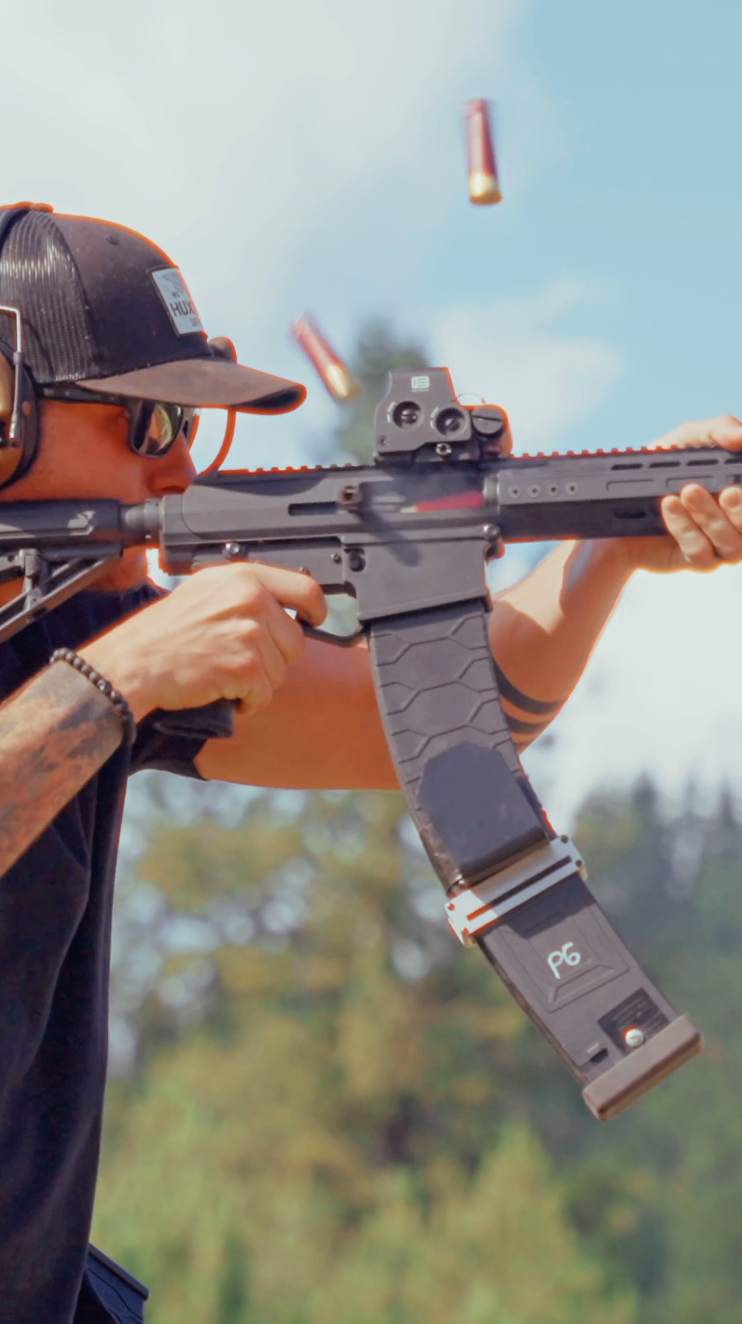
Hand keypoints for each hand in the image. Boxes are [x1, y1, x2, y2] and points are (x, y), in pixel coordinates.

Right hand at [79, 562, 326, 720]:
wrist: (133, 662)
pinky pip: (265, 694)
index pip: (305, 588)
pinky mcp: (246, 666)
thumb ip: (246, 592)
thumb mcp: (205, 591)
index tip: (315, 619)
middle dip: (273, 658)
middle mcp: (250, 599)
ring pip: (281, 670)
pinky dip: (247, 702)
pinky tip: (222, 690)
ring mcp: (250, 632)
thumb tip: (287, 606)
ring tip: (222, 672)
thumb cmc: (162, 632)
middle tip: (238, 660)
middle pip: (296, 640)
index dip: (316, 609)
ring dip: (257, 682)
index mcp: (242, 576)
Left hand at [622, 414, 741, 572]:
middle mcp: (739, 519)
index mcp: (741, 490)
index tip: (737, 483)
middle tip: (726, 491)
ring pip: (731, 542)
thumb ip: (717, 431)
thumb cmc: (664, 469)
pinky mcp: (697, 560)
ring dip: (710, 516)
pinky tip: (669, 506)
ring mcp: (722, 543)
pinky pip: (700, 551)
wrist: (620, 505)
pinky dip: (684, 528)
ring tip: (687, 492)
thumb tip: (741, 435)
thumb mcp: (686, 439)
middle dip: (741, 509)